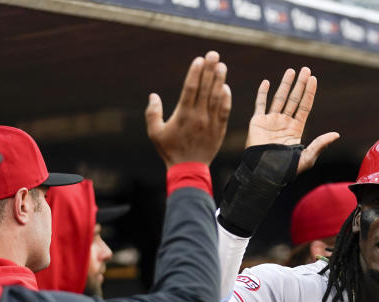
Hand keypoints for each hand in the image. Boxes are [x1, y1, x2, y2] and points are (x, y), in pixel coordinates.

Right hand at [145, 50, 231, 167]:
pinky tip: (226, 87)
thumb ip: (152, 113)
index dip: (196, 72)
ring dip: (220, 80)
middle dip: (210, 70)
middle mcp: (199, 116)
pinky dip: (227, 99)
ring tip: (222, 66)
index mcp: (183, 114)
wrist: (189, 169)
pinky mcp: (220, 129)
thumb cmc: (169, 151)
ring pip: (217, 97)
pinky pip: (225, 111)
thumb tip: (153, 95)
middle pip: (206, 88)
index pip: (191, 88)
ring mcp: (211, 122)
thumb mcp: (155, 133)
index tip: (199, 60)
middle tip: (214, 54)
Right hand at [246, 67, 338, 173]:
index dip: (309, 93)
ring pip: (279, 98)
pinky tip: (267, 82)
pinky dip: (262, 93)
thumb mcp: (307, 157)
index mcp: (296, 129)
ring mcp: (271, 121)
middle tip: (305, 69)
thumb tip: (336, 134)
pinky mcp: (257, 122)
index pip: (304, 106)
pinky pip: (260, 105)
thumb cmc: (286, 169)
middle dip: (300, 84)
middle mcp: (284, 122)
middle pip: (294, 99)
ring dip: (285, 84)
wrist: (264, 173)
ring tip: (291, 71)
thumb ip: (320, 144)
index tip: (314, 79)